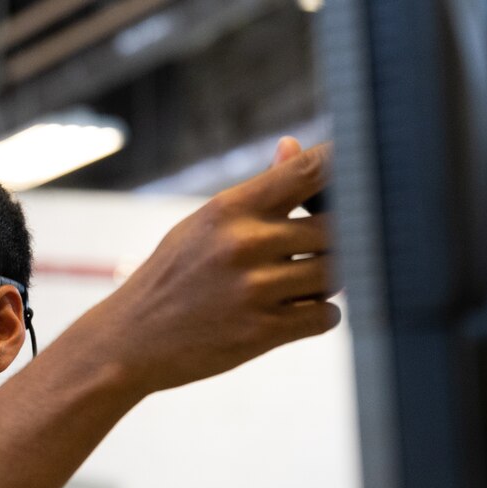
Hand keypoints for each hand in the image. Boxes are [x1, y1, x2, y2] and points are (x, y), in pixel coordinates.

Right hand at [95, 139, 339, 393]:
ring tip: (298, 285)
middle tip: (316, 251)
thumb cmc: (170, 278)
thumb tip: (294, 147)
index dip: (346, 167)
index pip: (310, 170)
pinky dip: (319, 315)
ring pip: (336, 275)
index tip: (357, 175)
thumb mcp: (202, 226)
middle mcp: (245, 244)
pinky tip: (295, 313)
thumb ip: (254, 194)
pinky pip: (325, 316)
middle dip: (336, 240)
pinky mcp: (261, 332)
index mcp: (229, 209)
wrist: (129, 340)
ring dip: (327, 281)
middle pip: (337, 227)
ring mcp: (254, 290)